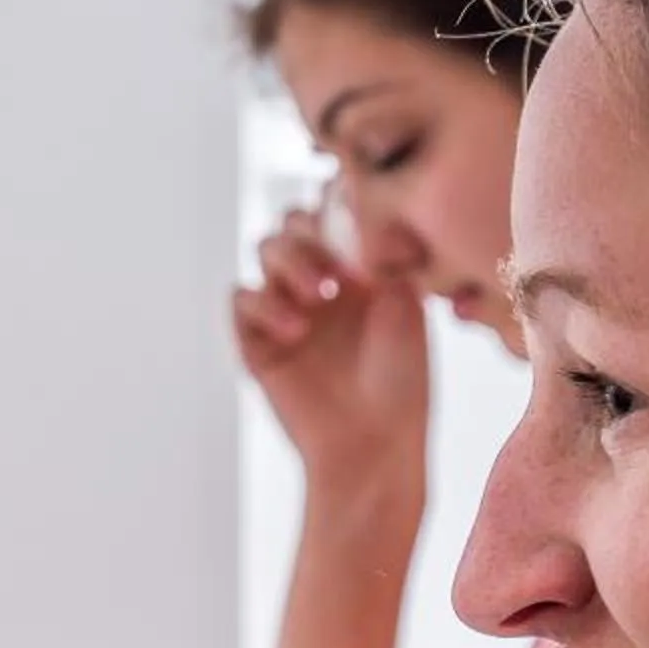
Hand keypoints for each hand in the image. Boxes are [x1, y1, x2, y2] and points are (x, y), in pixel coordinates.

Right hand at [231, 210, 431, 501]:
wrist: (374, 444)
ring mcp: (286, 309)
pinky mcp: (256, 342)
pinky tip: (295, 330)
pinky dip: (264, 305)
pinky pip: (241, 299)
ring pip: (266, 248)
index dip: (339, 205)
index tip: (362, 232)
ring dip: (290, 262)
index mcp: (360, 267)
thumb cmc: (402, 381)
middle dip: (314, 232)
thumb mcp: (407, 304)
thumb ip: (382, 250)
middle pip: (294, 219)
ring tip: (318, 297)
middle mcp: (321, 282)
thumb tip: (360, 203)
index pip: (334, 209)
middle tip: (340, 270)